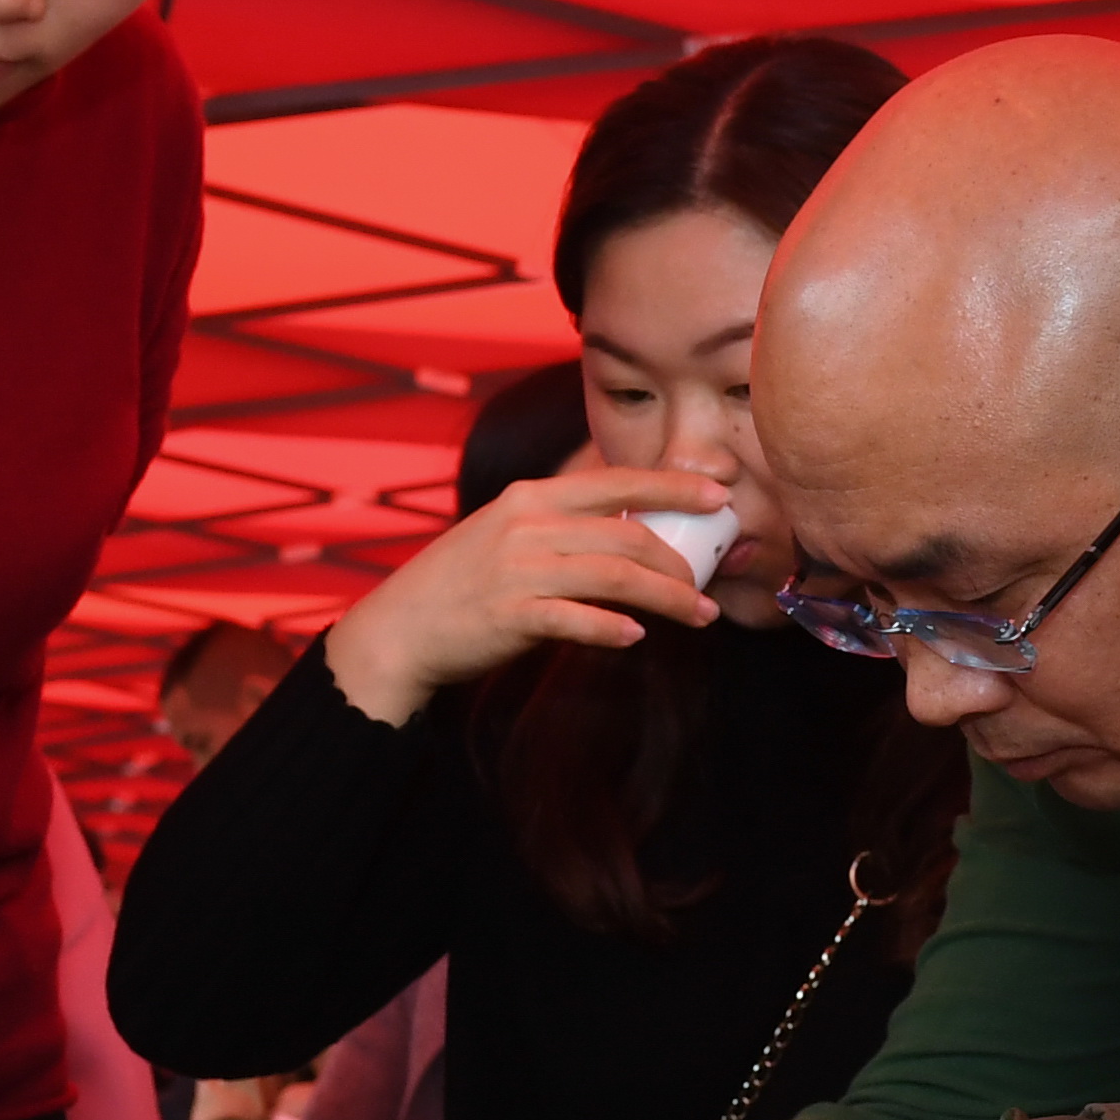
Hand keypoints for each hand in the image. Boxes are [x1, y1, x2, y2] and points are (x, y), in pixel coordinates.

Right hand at [318, 466, 730, 725]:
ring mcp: (519, 569)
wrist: (401, 628)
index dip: (674, 486)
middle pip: (628, 534)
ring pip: (616, 576)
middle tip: (706, 586)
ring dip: (667, 598)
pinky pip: (577, 619)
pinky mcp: (511, 614)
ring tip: (699, 615)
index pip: (617, 482)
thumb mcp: (509, 533)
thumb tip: (630, 529)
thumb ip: (563, 525)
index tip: (718, 494)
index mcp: (532, 497)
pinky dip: (612, 628)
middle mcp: (528, 525)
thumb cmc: (464, 583)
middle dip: (681, 561)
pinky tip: (636, 637)